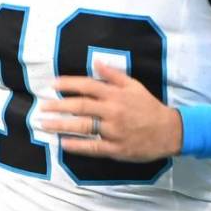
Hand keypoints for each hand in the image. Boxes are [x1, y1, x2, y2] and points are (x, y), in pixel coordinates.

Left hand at [39, 61, 182, 161]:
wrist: (169, 131)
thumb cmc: (149, 107)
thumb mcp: (134, 86)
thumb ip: (114, 75)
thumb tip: (96, 62)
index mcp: (117, 94)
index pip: (88, 85)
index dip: (69, 84)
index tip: (53, 85)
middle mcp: (113, 111)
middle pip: (81, 106)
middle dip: (58, 106)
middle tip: (42, 107)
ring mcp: (114, 131)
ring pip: (83, 127)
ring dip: (61, 125)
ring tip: (44, 124)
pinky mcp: (116, 148)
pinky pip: (93, 147)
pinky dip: (77, 146)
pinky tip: (63, 144)